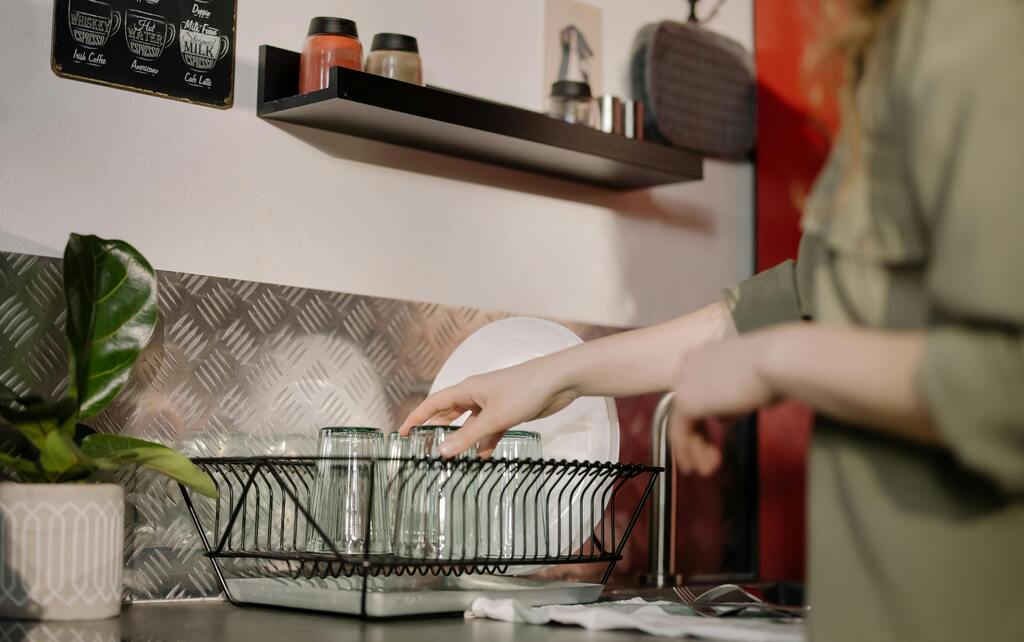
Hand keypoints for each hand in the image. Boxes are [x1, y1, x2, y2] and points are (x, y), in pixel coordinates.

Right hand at [398, 359, 577, 456]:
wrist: (558, 381)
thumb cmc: (524, 390)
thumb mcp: (493, 418)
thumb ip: (467, 437)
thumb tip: (442, 452)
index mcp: (466, 390)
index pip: (432, 404)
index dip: (415, 418)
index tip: (402, 433)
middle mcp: (476, 396)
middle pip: (448, 414)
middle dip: (437, 431)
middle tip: (423, 450)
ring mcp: (492, 404)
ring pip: (470, 425)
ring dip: (463, 441)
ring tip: (452, 460)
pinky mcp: (507, 412)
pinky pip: (489, 430)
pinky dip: (485, 443)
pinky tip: (482, 458)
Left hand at [669, 330, 779, 476]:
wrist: (775, 362)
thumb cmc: (777, 367)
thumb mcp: (750, 381)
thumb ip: (733, 396)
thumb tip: (726, 414)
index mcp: (704, 355)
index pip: (697, 392)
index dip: (703, 420)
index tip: (712, 439)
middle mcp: (688, 365)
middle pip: (686, 409)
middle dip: (698, 438)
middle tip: (711, 460)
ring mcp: (684, 382)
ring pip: (683, 423)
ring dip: (695, 450)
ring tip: (707, 470)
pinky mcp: (686, 401)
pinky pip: (680, 432)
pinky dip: (688, 451)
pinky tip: (699, 466)